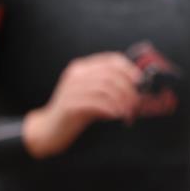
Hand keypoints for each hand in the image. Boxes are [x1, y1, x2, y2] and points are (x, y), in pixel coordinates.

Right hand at [23, 52, 142, 158]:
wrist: (48, 130)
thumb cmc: (76, 114)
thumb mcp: (94, 96)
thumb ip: (109, 89)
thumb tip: (137, 90)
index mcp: (83, 68)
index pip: (112, 60)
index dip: (130, 69)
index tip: (141, 82)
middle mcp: (77, 74)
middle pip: (111, 75)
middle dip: (128, 89)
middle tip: (137, 104)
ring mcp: (71, 88)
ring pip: (105, 88)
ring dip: (122, 101)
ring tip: (128, 113)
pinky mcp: (69, 104)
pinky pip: (96, 102)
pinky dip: (110, 109)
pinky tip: (117, 116)